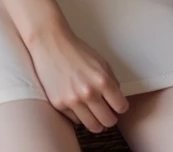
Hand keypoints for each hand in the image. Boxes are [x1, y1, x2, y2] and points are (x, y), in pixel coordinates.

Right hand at [26, 18, 128, 132]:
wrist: (51, 45)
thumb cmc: (77, 52)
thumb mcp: (101, 62)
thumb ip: (112, 82)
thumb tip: (117, 102)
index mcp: (102, 80)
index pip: (121, 107)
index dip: (121, 107)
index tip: (118, 107)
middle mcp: (88, 93)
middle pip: (108, 121)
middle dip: (110, 119)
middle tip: (108, 114)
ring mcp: (73, 101)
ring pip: (93, 126)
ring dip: (97, 123)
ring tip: (95, 115)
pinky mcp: (59, 105)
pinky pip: (76, 120)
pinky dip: (80, 117)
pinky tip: (80, 107)